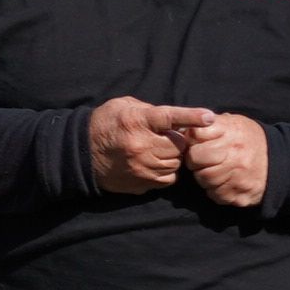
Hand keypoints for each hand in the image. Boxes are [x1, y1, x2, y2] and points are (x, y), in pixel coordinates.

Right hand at [86, 96, 209, 194]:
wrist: (80, 152)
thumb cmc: (105, 124)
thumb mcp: (124, 106)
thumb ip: (150, 110)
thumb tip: (175, 119)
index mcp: (136, 121)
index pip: (169, 118)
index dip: (191, 117)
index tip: (209, 117)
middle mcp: (140, 146)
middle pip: (178, 146)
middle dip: (178, 141)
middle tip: (168, 137)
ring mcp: (140, 167)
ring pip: (175, 164)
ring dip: (172, 157)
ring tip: (159, 150)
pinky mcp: (140, 183)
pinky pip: (167, 179)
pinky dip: (166, 171)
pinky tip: (155, 163)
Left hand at [173, 110, 271, 207]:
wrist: (282, 162)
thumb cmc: (249, 140)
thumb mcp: (235, 124)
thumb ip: (211, 124)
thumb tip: (184, 127)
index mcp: (231, 132)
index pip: (195, 134)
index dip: (191, 139)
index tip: (196, 141)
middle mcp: (235, 155)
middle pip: (195, 158)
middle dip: (194, 160)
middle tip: (202, 160)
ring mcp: (238, 177)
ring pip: (203, 179)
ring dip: (204, 177)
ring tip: (216, 170)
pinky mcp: (239, 195)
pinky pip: (215, 194)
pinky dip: (215, 190)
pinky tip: (225, 182)